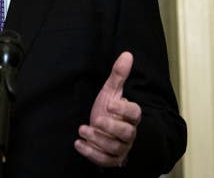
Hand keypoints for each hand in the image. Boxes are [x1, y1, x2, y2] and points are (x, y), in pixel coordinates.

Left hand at [74, 51, 141, 166]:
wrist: (102, 129)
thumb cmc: (109, 109)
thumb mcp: (111, 91)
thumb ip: (118, 75)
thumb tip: (127, 54)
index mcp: (131, 116)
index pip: (135, 113)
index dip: (123, 110)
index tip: (110, 103)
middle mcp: (129, 133)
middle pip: (126, 133)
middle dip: (111, 127)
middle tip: (97, 120)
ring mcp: (121, 147)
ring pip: (114, 148)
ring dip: (97, 139)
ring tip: (83, 129)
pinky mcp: (111, 159)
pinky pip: (105, 161)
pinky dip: (91, 153)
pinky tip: (79, 143)